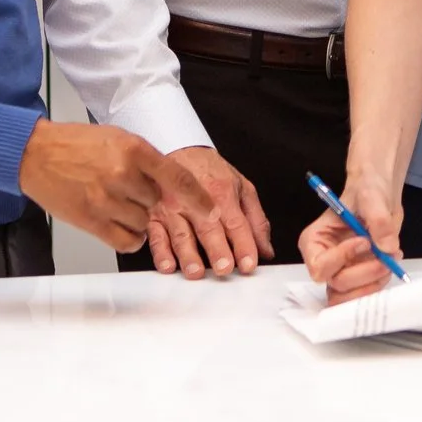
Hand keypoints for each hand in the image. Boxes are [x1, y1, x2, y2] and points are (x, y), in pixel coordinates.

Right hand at [16, 120, 216, 254]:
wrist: (35, 153)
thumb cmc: (76, 144)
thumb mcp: (118, 138)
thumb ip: (146, 160)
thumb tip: (171, 184)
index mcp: (134, 149)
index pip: (178, 178)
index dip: (198, 198)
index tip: (211, 210)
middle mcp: (123, 174)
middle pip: (158, 203)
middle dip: (149, 200)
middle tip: (129, 190)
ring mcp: (106, 200)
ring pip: (144, 223)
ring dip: (137, 218)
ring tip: (116, 201)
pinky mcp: (91, 220)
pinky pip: (127, 241)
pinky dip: (129, 237)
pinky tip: (120, 224)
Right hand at [144, 146, 272, 278]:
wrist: (179, 149)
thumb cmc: (211, 171)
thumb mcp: (242, 187)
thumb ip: (256, 220)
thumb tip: (266, 250)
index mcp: (222, 193)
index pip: (236, 224)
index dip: (243, 245)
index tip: (249, 264)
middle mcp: (197, 200)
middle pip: (208, 229)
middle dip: (216, 250)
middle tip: (224, 269)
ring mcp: (174, 208)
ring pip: (181, 234)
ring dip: (188, 255)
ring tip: (195, 272)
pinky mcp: (155, 216)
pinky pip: (156, 236)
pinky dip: (160, 252)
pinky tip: (167, 265)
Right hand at [298, 177, 402, 304]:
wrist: (382, 194)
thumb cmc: (367, 189)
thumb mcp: (371, 196)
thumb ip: (378, 219)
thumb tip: (387, 247)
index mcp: (314, 241)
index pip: (320, 266)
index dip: (343, 259)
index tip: (365, 241)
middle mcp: (325, 260)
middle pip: (337, 285)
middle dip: (364, 274)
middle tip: (386, 258)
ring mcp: (342, 270)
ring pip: (350, 296)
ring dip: (373, 283)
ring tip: (390, 260)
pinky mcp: (359, 276)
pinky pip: (365, 292)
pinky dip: (380, 282)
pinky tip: (391, 262)